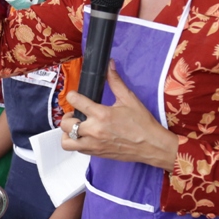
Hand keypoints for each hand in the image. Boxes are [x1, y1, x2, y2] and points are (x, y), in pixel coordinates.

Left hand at [61, 63, 178, 170]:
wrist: (151, 145)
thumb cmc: (142, 124)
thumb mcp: (129, 99)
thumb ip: (115, 82)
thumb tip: (109, 66)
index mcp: (102, 114)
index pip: (75, 101)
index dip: (72, 96)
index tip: (75, 95)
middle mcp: (94, 131)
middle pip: (66, 123)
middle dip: (68, 115)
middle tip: (77, 112)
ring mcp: (93, 144)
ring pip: (66, 141)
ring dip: (67, 133)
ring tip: (77, 127)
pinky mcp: (96, 153)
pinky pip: (76, 150)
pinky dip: (76, 142)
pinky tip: (85, 136)